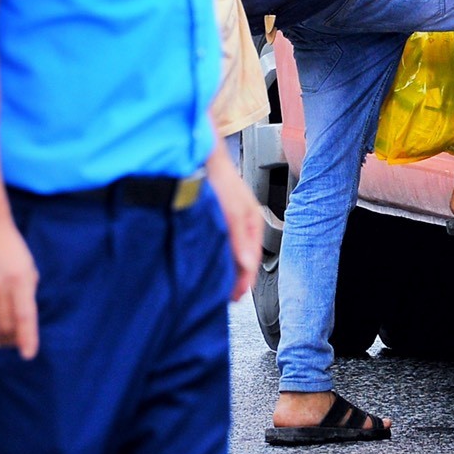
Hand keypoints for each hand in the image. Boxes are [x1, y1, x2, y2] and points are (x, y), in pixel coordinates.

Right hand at [0, 207, 39, 356]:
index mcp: (19, 279)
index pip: (23, 316)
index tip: (28, 354)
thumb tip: (23, 326)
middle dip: (12, 340)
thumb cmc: (11, 250)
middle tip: (15, 341)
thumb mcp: (28, 268)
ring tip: (2, 339)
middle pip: (4, 328)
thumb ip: (27, 295)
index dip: (27, 338)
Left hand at [205, 146, 265, 297]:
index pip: (252, 259)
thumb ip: (240, 239)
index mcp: (253, 223)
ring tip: (214, 284)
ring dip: (224, 268)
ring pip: (229, 253)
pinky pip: (217, 246)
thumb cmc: (221, 179)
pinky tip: (205, 263)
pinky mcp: (214, 221)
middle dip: (234, 277)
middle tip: (223, 295)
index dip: (245, 280)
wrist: (200, 158)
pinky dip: (214, 257)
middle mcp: (242, 225)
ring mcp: (228, 223)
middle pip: (241, 259)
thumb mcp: (234, 212)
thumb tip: (247, 265)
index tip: (235, 295)